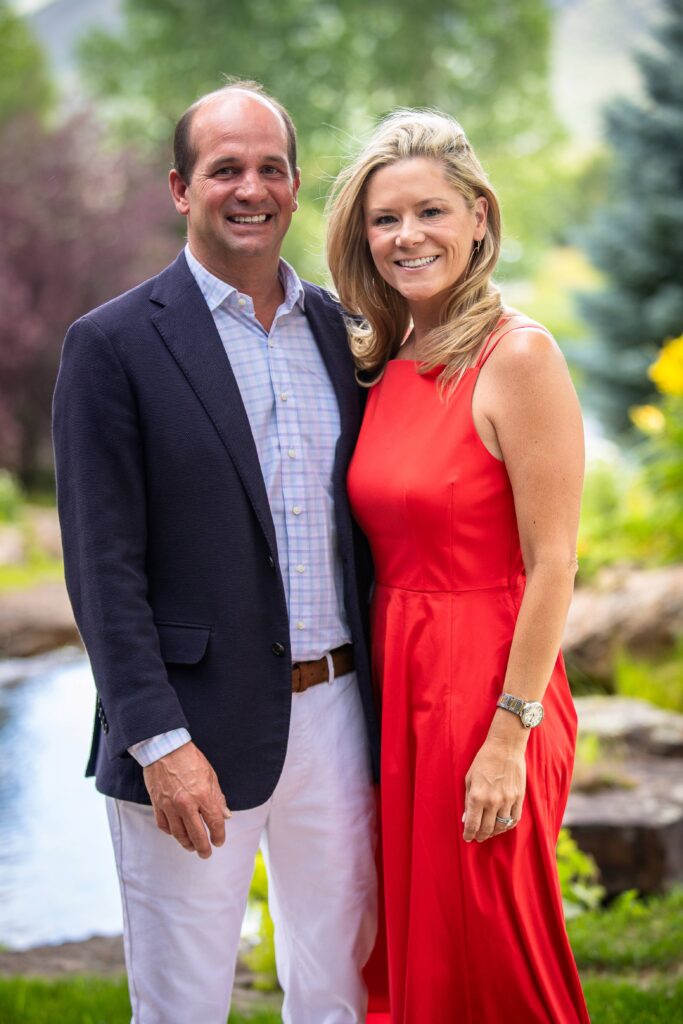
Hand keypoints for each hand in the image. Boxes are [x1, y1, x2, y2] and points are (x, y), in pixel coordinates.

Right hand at [143, 741, 230, 857]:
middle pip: (196, 835)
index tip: (219, 841)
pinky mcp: (157, 804)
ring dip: (187, 843)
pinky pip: (164, 826)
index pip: (214, 823)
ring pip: (179, 834)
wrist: (165, 748)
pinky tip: (176, 833)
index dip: (218, 835)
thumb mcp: (210, 775)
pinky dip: (171, 832)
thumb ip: (218, 797)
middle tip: (206, 853)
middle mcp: (186, 804)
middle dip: (203, 848)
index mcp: (203, 795)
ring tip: (192, 847)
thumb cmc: (189, 759)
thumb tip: (225, 816)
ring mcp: (170, 806)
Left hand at [462, 719, 526, 842]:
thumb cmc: (484, 760)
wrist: (505, 747)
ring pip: (501, 826)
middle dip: (480, 836)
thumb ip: (467, 800)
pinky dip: (508, 826)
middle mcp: (492, 801)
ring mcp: (507, 800)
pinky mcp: (519, 798)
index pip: (472, 824)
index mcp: (477, 796)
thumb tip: (466, 818)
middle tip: (477, 838)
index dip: (469, 834)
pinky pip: (515, 819)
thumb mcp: (469, 778)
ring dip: (494, 832)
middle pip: (486, 828)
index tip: (467, 838)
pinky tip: (502, 826)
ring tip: (489, 832)